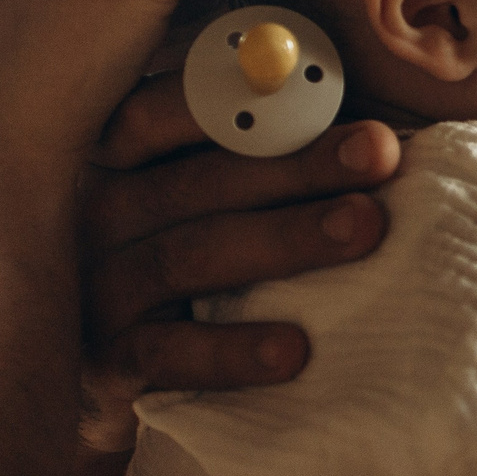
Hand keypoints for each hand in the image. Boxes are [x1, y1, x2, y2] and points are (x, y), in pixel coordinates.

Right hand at [75, 75, 401, 451]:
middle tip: (380, 151)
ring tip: (365, 227)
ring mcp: (96, 289)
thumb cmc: (200, 268)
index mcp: (122, 158)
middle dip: (298, 164)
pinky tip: (294, 349)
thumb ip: (267, 146)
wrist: (115, 392)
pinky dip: (231, 351)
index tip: (325, 83)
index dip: (242, 92)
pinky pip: (167, 353)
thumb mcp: (221, 201)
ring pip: (189, 256)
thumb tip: (365, 118)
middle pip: (199, 181)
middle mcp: (99, 214)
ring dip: (285, 239)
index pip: (165, 109)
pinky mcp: (105, 365)